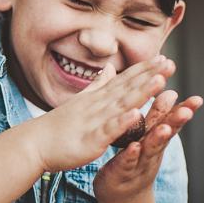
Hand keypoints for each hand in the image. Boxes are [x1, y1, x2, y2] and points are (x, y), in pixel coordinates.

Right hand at [23, 56, 174, 173]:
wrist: (34, 143)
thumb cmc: (57, 126)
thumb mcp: (80, 100)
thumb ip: (97, 85)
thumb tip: (109, 68)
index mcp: (97, 99)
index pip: (124, 80)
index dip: (143, 70)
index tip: (162, 59)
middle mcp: (97, 106)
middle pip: (127, 88)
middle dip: (149, 76)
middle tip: (169, 63)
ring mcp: (94, 121)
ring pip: (121, 105)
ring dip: (140, 92)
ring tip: (159, 81)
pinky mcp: (90, 140)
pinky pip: (108, 130)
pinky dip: (122, 122)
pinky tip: (136, 114)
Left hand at [94, 90, 202, 202]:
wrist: (121, 199)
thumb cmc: (132, 161)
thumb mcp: (144, 137)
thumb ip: (153, 117)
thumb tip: (164, 91)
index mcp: (154, 139)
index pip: (171, 122)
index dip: (184, 111)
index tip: (198, 100)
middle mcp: (151, 151)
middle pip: (165, 134)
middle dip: (176, 122)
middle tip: (187, 110)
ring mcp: (138, 163)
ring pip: (149, 149)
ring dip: (158, 139)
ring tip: (165, 127)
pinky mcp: (120, 172)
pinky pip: (127, 162)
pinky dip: (131, 155)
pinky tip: (134, 146)